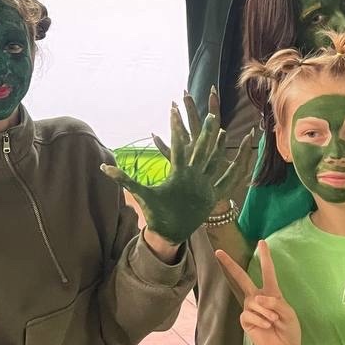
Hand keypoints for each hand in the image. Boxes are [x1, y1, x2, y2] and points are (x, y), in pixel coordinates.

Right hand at [102, 98, 254, 244]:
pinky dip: (234, 168)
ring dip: (220, 145)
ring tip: (223, 128)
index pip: (177, 145)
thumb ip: (124, 179)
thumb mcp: (140, 195)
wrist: (170, 234)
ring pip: (216, 162)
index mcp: (178, 175)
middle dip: (205, 131)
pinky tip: (240, 158)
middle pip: (202, 150)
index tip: (173, 109)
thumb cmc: (155, 213)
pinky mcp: (213, 196)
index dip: (174, 126)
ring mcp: (205, 187)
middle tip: (209, 114)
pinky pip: (227, 181)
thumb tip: (105, 168)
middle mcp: (194, 178)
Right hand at [216, 240, 300, 344]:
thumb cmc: (289, 331)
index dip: (265, 257)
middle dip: (230, 265)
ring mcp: (250, 308)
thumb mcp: (289, 313)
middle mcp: (258, 298)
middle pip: (242, 278)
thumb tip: (258, 299)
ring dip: (266, 312)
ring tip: (273, 321)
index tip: (262, 242)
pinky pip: (250, 314)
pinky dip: (260, 320)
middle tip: (218, 252)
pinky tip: (267, 326)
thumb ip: (275, 302)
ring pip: (254, 302)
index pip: (268, 272)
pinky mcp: (245, 320)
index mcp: (272, 293)